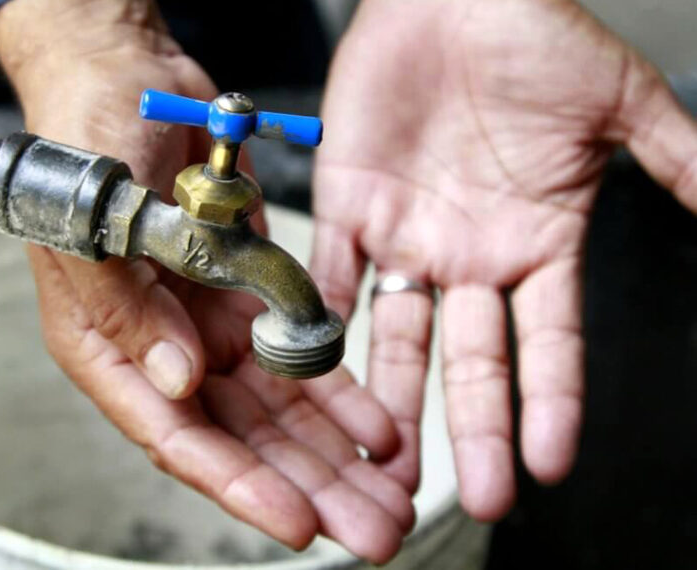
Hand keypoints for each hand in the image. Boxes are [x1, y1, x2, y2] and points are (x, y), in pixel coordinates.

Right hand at [0, 0, 412, 561]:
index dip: (241, 486)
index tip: (299, 524)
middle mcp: (164, 349)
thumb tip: (180, 384)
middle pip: (244, 440)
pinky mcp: (248, 296)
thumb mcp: (92, 226)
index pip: (178, 437)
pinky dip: (341, 390)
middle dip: (310, 487)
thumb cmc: (87, 143)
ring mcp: (210, 326)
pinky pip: (299, 354)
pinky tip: (381, 423)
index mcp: (113, 347)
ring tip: (394, 492)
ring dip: (337, 453)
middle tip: (374, 530)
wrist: (124, 77)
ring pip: (281, 410)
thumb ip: (128, 312)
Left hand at [312, 0, 696, 520]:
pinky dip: (323, 322)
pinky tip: (320, 373)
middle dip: (471, 427)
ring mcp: (407, 238)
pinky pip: (333, 276)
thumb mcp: (619, 103)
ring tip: (385, 460)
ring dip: (391, 397)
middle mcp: (469, 256)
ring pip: (397, 336)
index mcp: (536, 243)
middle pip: (471, 360)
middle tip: (472, 495)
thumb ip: (678, 159)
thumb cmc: (535, 38)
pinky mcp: (349, 209)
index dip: (551, 402)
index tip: (549, 461)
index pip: (549, 342)